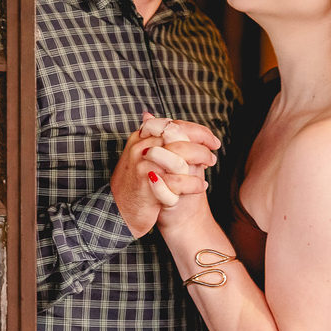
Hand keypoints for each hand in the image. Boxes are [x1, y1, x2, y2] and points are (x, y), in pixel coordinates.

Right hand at [112, 114, 218, 236]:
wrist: (117, 214)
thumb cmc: (133, 186)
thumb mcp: (137, 157)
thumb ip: (149, 138)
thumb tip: (154, 116)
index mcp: (139, 138)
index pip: (173, 125)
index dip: (195, 130)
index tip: (210, 139)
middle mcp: (140, 148)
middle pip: (178, 135)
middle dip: (201, 142)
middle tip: (213, 151)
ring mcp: (143, 165)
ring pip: (181, 155)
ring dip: (201, 158)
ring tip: (209, 165)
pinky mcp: (148, 185)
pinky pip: (179, 181)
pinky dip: (194, 184)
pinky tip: (201, 186)